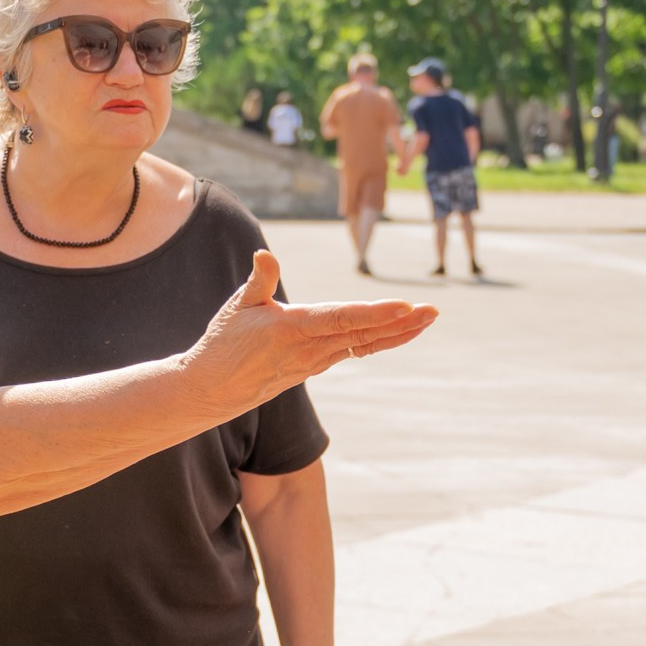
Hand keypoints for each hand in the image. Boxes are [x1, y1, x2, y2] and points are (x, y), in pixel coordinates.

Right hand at [188, 251, 435, 416]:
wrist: (212, 390)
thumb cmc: (222, 343)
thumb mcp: (237, 307)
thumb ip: (260, 280)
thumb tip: (265, 255)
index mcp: (291, 329)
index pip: (341, 319)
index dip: (375, 314)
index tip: (404, 307)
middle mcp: (309, 348)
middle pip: (363, 334)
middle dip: (401, 323)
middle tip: (434, 311)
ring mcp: (315, 361)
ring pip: (364, 344)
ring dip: (398, 332)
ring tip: (427, 319)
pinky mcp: (316, 366)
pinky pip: (355, 350)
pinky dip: (380, 340)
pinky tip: (401, 331)